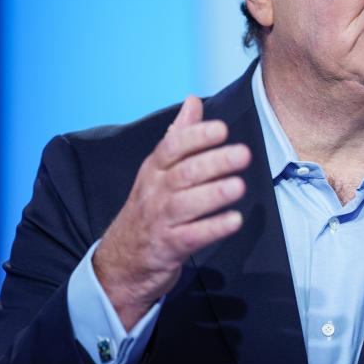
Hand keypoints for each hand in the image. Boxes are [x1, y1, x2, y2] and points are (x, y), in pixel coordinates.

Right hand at [93, 95, 250, 329]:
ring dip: (214, 194)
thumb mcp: (157, 170)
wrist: (120, 262)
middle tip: (243, 153)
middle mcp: (156, 192)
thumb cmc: (148, 208)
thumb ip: (179, 135)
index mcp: (154, 169)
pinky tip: (234, 221)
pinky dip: (213, 228)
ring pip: (187, 204)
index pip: (173, 147)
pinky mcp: (168, 248)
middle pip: (184, 173)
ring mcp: (160, 220)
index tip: (221, 129)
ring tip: (239, 186)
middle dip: (214, 162)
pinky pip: (191, 237)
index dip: (197, 137)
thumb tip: (193, 101)